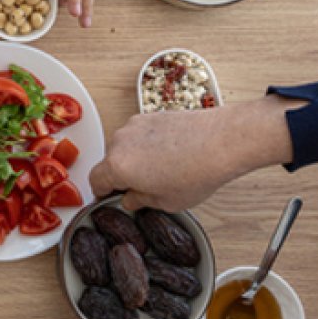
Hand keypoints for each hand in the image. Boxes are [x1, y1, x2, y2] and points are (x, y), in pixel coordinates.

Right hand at [89, 95, 297, 211]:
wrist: (222, 141)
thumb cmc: (197, 171)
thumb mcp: (166, 202)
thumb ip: (140, 201)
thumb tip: (131, 199)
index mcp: (117, 166)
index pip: (95, 181)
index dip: (102, 193)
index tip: (110, 197)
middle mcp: (120, 142)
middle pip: (110, 162)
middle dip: (122, 176)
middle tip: (144, 188)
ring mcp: (134, 126)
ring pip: (125, 147)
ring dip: (136, 159)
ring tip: (163, 170)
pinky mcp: (150, 116)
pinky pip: (140, 135)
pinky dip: (148, 145)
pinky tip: (170, 155)